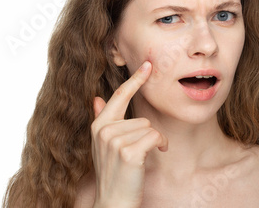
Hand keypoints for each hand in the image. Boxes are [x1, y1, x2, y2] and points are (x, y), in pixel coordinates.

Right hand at [91, 61, 167, 207]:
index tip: (147, 64)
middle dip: (149, 135)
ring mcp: (114, 140)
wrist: (113, 202)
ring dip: (155, 142)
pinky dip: (161, 145)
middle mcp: (104, 130)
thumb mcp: (104, 145)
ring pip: (149, 128)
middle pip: (142, 118)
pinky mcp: (128, 151)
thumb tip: (96, 98)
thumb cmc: (114, 173)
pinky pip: (155, 136)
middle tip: (143, 151)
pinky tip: (156, 155)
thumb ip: (102, 119)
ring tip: (144, 157)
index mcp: (99, 126)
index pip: (119, 96)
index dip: (134, 80)